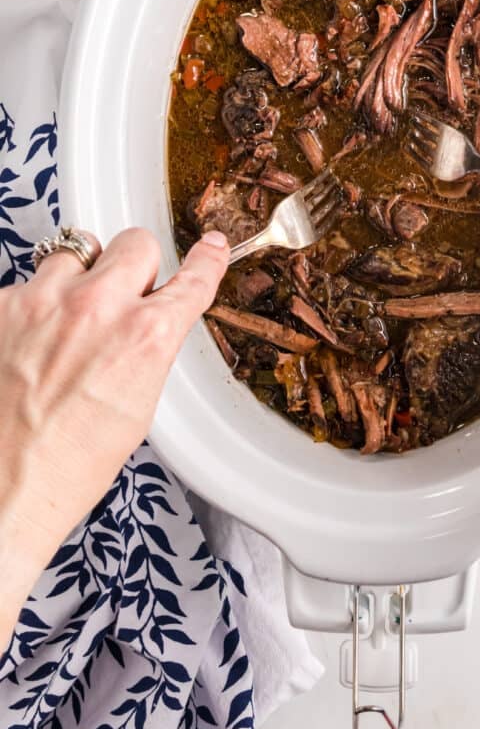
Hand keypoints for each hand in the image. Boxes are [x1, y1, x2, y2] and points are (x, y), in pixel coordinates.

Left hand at [0, 228, 228, 641]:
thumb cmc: (71, 461)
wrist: (6, 485)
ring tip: (68, 318)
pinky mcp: (2, 304)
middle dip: (135, 265)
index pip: (192, 278)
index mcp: (146, 336)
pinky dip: (34, 304)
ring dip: (79, 277)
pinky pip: (28, 282)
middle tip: (124, 292)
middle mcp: (98, 306)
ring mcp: (45, 300)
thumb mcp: (139, 403)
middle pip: (135, 243)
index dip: (206, 260)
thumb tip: (152, 317)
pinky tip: (31, 340)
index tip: (209, 247)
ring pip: (76, 250)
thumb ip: (150, 345)